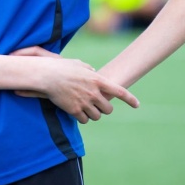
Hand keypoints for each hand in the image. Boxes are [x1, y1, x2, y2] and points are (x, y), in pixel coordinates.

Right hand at [9, 46, 138, 123]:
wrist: (47, 75)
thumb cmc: (62, 67)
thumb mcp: (79, 64)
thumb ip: (89, 69)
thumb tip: (94, 72)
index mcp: (98, 80)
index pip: (120, 92)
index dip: (130, 99)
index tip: (137, 105)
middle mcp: (94, 93)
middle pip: (108, 109)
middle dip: (104, 109)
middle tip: (97, 106)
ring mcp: (85, 102)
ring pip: (97, 116)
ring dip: (92, 114)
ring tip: (84, 108)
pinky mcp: (75, 111)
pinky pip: (85, 120)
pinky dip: (82, 118)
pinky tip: (76, 112)